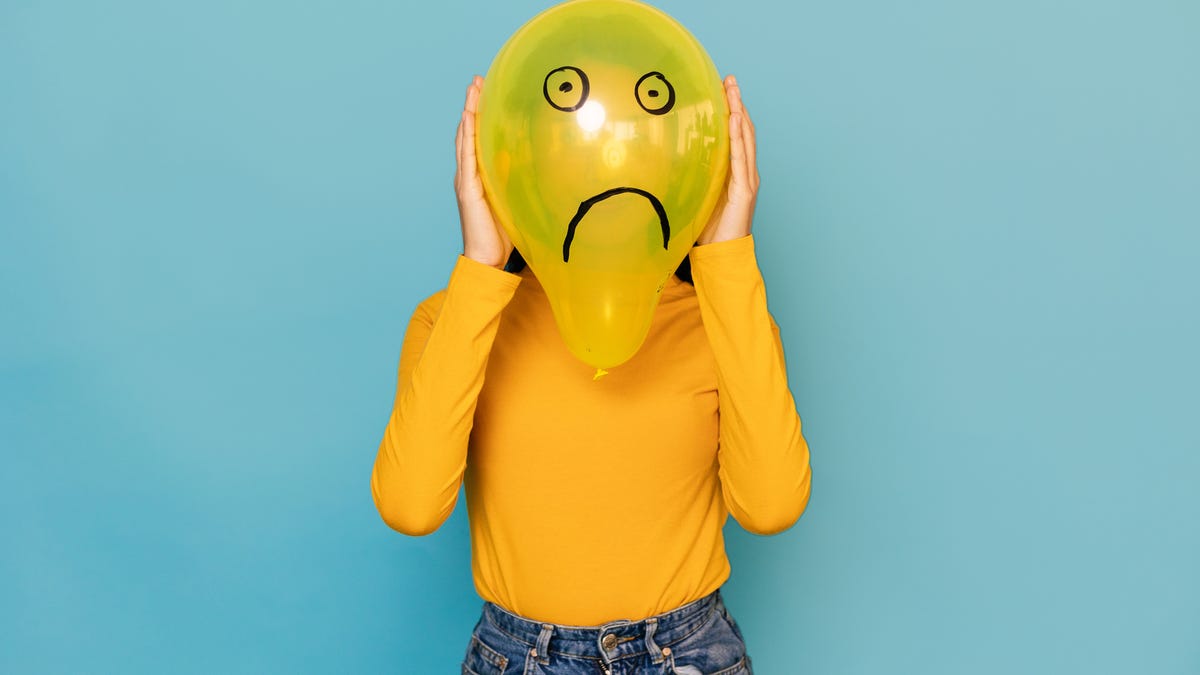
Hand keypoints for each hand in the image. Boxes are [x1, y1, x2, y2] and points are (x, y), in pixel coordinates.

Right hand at [455, 75, 512, 267]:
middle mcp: (468, 174)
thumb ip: (520, 184)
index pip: (478, 138)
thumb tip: (539, 169)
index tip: (485, 91)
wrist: (486, 259)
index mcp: (478, 176)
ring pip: (464, 138)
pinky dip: (466, 135)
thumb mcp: (515, 202)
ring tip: (471, 89)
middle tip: (476, 79)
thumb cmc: (502, 236)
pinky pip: (466, 156)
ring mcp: (465, 180)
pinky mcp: (467, 188)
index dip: (479, 115)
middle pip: (468, 131)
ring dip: (467, 111)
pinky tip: (467, 118)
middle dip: (471, 105)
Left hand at [697, 74, 759, 245]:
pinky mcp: (746, 191)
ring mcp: (748, 180)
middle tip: (730, 78)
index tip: (724, 88)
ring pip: (746, 139)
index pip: (736, 135)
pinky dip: (738, 137)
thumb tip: (670, 160)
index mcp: (736, 173)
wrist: (723, 254)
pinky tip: (735, 119)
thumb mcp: (699, 195)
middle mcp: (746, 172)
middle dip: (738, 102)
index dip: (732, 110)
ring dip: (740, 112)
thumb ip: (694, 176)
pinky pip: (741, 158)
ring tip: (733, 90)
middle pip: (744, 130)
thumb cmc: (710, 230)